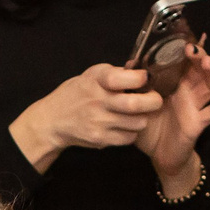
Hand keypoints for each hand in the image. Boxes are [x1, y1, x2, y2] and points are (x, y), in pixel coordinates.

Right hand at [13, 63, 163, 168]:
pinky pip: (128, 138)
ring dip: (143, 118)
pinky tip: (126, 125)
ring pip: (137, 123)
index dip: (140, 78)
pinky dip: (132, 132)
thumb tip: (142, 71)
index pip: (123, 78)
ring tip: (137, 114)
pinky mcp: (100, 139)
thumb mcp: (91, 75)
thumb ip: (115, 74)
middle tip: (155, 99)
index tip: (146, 78)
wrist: (54, 120)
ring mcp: (99, 122)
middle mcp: (97, 101)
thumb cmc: (77, 94)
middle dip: (153, 101)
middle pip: (134, 104)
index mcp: (96, 80)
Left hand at [138, 43, 209, 182]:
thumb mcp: (138, 104)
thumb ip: (135, 86)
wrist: (159, 155)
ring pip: (209, 86)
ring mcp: (196, 107)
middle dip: (199, 57)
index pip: (185, 63)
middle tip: (193, 48)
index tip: (186, 37)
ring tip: (209, 63)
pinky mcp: (199, 123)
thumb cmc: (150, 127)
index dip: (189, 50)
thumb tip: (128, 64)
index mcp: (174, 85)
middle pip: (200, 70)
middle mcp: (188, 93)